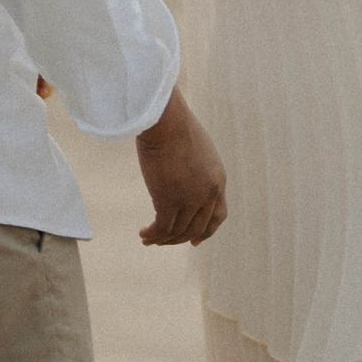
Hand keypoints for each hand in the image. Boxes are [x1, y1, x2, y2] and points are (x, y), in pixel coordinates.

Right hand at [135, 87, 226, 245]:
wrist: (166, 119)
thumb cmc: (176, 125)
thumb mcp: (196, 148)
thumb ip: (196, 168)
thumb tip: (183, 177)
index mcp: (218, 180)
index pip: (218, 216)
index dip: (206, 232)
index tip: (194, 242)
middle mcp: (207, 194)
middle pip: (195, 228)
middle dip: (179, 238)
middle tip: (163, 240)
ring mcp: (189, 200)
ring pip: (177, 231)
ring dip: (162, 239)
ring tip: (148, 238)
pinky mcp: (168, 201)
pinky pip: (162, 228)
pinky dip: (152, 235)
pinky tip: (143, 234)